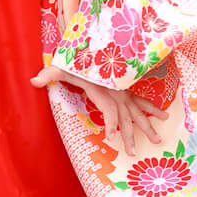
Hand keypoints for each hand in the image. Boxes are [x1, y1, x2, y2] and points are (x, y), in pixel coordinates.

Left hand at [31, 64, 166, 155]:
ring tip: (157, 139)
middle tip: (132, 153)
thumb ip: (48, 74)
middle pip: (126, 117)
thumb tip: (32, 80)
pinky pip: (141, 100)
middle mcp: (116, 92)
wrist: (91, 43)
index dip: (110, 124)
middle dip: (130, 135)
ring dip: (147, 125)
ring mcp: (123, 91)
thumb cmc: (76, 59)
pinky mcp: (125, 89)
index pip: (109, 111)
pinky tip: (164, 116)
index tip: (110, 138)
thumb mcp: (62, 67)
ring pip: (137, 111)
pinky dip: (152, 108)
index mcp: (103, 90)